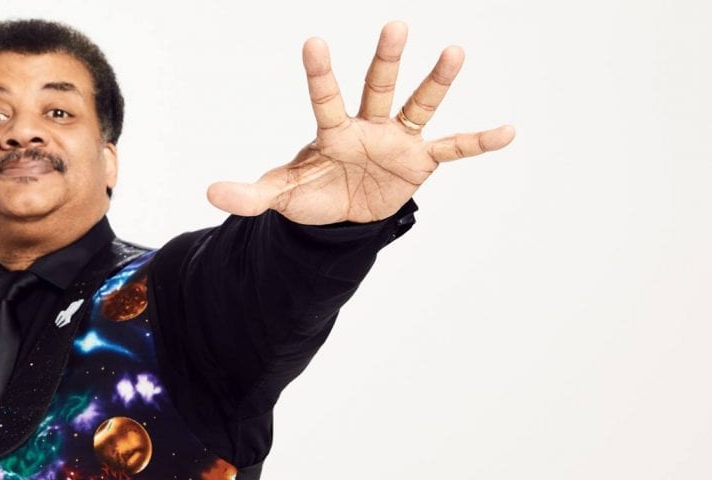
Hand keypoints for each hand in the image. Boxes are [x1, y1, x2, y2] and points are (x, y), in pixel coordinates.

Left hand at [207, 21, 515, 224]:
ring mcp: (397, 139)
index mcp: (332, 130)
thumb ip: (249, 194)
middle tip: (394, 25)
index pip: (325, 98)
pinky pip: (453, 148)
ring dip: (437, 81)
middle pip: (378, 87)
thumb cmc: (312, 192)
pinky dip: (479, 141)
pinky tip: (508, 130)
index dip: (319, 73)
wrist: (342, 215)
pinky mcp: (420, 161)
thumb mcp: (280, 195)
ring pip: (419, 105)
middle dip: (387, 60)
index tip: (313, 41)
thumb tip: (211, 193)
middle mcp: (368, 125)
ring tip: (455, 51)